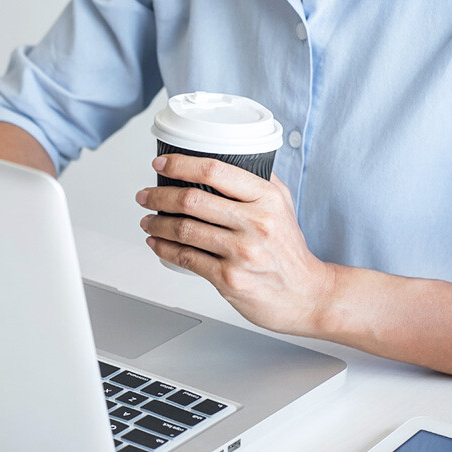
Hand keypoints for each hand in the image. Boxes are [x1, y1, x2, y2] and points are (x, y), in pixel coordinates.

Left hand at [135, 154, 335, 337]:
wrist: (306, 295)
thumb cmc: (289, 251)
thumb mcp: (282, 206)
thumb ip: (258, 180)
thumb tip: (226, 156)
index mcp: (266, 198)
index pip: (215, 170)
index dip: (180, 164)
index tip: (161, 164)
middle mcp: (255, 223)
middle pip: (192, 199)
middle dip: (159, 195)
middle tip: (145, 195)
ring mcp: (241, 253)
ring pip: (184, 229)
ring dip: (157, 223)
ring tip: (147, 220)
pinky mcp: (229, 279)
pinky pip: (186, 258)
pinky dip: (164, 249)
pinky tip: (156, 243)